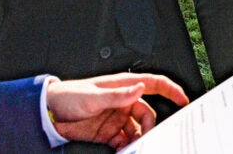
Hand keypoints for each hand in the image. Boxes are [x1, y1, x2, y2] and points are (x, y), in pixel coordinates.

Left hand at [46, 73, 188, 149]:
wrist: (49, 112)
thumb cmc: (69, 96)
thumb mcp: (93, 96)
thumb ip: (118, 94)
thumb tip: (140, 88)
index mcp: (123, 85)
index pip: (154, 84)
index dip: (171, 90)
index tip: (183, 100)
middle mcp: (123, 100)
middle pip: (147, 113)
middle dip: (150, 126)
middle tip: (147, 138)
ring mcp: (117, 116)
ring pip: (137, 129)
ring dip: (138, 139)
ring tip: (132, 147)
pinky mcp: (109, 131)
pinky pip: (125, 140)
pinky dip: (126, 146)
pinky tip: (122, 150)